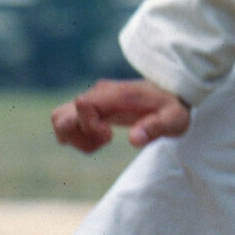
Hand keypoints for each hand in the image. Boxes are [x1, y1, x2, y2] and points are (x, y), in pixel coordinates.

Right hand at [51, 78, 191, 152]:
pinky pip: (67, 121)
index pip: (82, 104)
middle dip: (78, 136)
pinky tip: (99, 140)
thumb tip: (134, 139)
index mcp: (116, 95)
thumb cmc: (173, 107)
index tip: (110, 135)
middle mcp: (98, 94)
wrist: (172, 92)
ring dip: (74, 137)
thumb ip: (156, 128)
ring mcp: (92, 99)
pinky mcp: (90, 107)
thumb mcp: (174, 120)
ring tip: (100, 142)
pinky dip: (75, 136)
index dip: (89, 126)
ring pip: (59, 118)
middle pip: (61, 114)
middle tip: (106, 139)